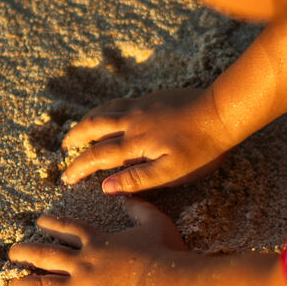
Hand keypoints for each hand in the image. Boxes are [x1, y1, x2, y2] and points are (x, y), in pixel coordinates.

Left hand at [1, 199, 186, 285]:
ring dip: (24, 284)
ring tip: (8, 283)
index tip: (38, 222)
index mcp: (98, 243)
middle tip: (12, 252)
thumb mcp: (155, 223)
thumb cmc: (165, 255)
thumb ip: (139, 208)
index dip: (52, 224)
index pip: (69, 230)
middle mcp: (83, 264)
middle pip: (47, 255)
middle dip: (26, 252)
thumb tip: (125, 196)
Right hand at [60, 88, 233, 193]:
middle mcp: (132, 121)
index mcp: (134, 143)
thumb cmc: (201, 148)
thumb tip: (106, 187)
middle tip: (65, 147)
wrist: (221, 111)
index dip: (78, 168)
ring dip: (87, 121)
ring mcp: (141, 106)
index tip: (65, 177)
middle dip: (76, 137)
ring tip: (79, 129)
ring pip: (105, 110)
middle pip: (93, 127)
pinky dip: (105, 109)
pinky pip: (119, 102)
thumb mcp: (171, 173)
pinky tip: (110, 113)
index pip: (97, 157)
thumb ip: (137, 180)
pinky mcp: (152, 98)